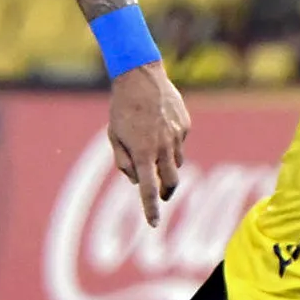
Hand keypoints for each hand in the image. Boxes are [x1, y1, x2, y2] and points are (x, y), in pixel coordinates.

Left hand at [105, 62, 188, 227]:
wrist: (141, 76)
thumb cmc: (122, 108)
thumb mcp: (114, 136)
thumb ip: (124, 162)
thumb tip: (136, 181)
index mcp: (142, 152)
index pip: (147, 189)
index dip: (150, 209)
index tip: (153, 224)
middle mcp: (162, 147)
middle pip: (171, 182)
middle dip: (167, 192)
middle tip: (162, 195)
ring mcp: (177, 136)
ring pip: (177, 162)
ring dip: (167, 164)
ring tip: (153, 146)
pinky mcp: (185, 125)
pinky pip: (180, 142)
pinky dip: (171, 142)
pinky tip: (160, 126)